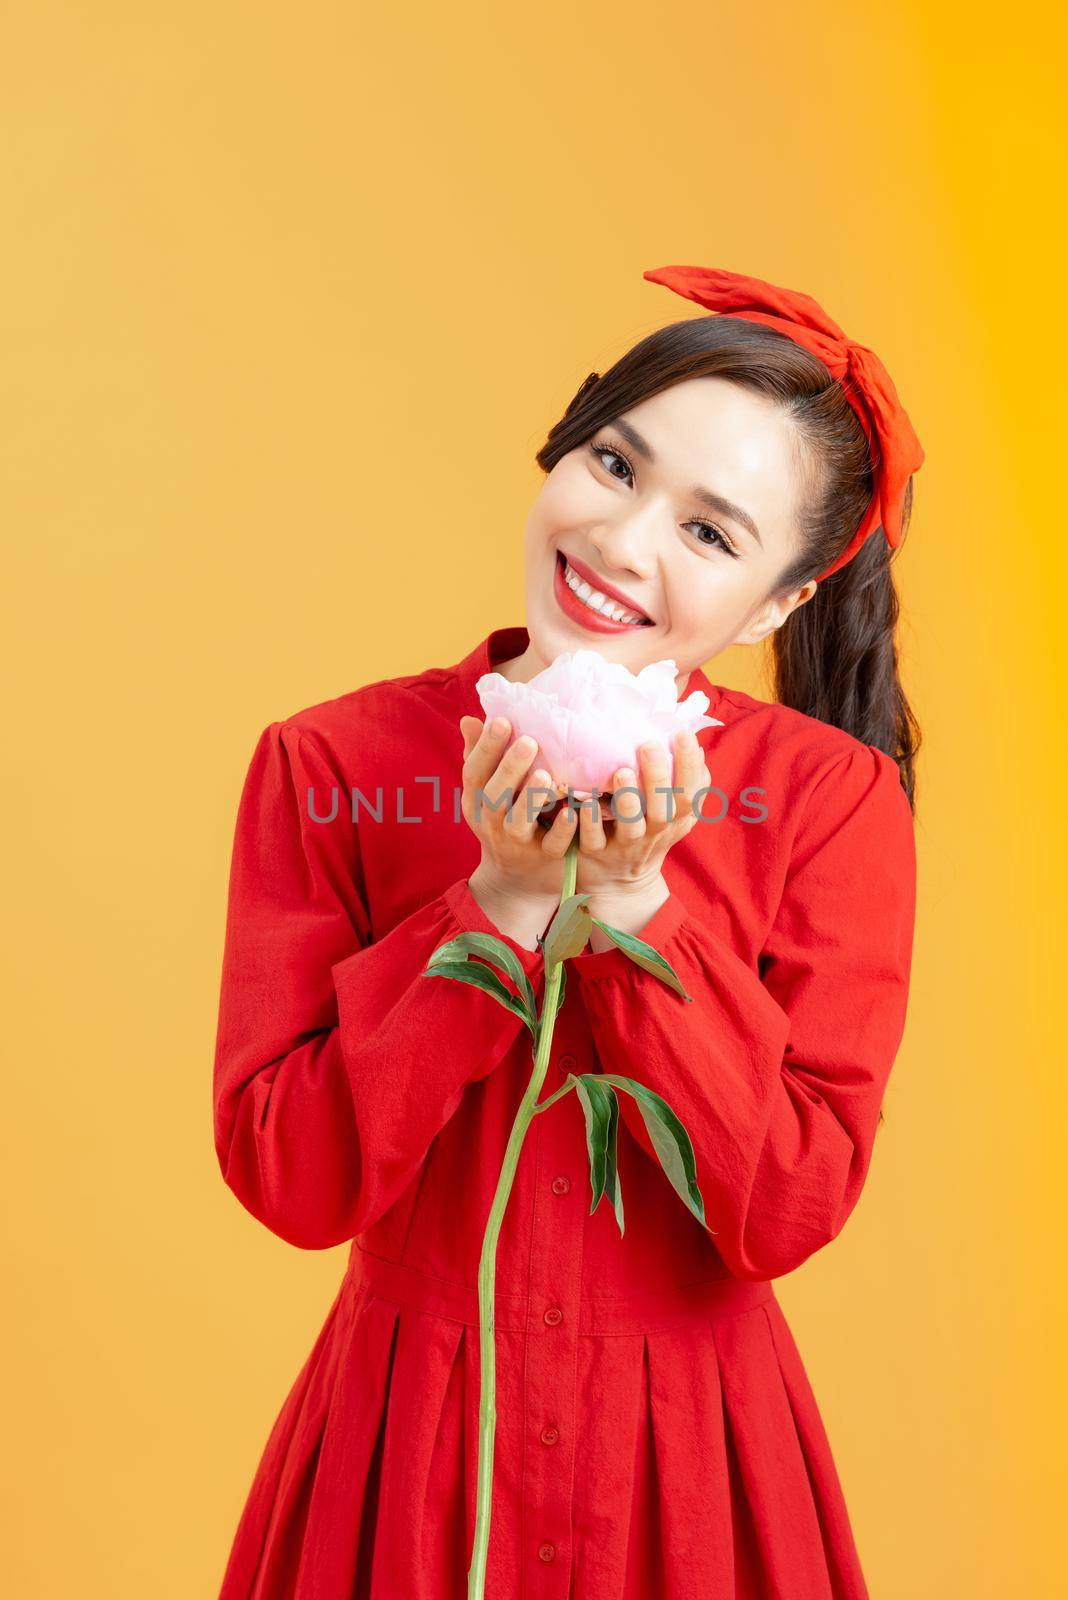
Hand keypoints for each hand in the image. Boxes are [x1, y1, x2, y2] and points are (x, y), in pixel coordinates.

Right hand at [459, 715, 577, 947]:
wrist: (517, 878)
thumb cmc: (505, 819)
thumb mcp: (487, 792)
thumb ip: (481, 757)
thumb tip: (470, 719)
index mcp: (476, 800)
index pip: (474, 772)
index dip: (485, 748)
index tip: (502, 720)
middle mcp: (491, 822)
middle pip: (494, 795)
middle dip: (510, 768)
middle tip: (529, 741)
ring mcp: (515, 842)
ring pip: (519, 821)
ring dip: (532, 798)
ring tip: (547, 775)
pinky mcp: (543, 858)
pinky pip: (551, 845)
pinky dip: (560, 830)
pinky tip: (571, 812)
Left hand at [572, 729, 710, 937]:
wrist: (620, 884)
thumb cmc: (649, 835)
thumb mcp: (675, 816)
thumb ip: (689, 785)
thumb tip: (697, 746)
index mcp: (674, 820)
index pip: (690, 794)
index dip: (689, 766)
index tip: (682, 734)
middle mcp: (653, 834)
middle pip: (663, 810)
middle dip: (658, 778)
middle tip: (649, 745)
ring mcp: (624, 846)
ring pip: (630, 827)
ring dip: (627, 800)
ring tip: (621, 771)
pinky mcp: (596, 854)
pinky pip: (593, 839)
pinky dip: (591, 821)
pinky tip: (586, 801)